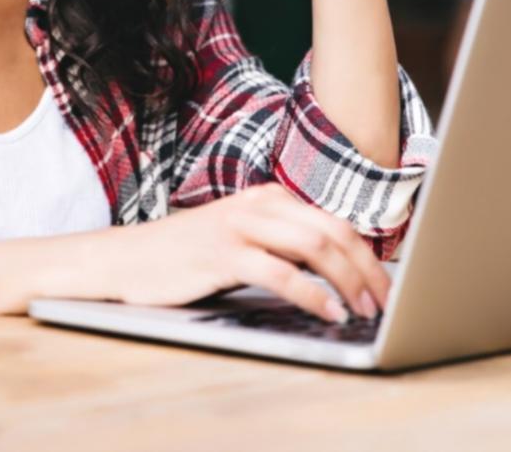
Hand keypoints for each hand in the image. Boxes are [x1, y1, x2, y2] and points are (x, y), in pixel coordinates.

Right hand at [91, 183, 389, 320]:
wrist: (125, 259)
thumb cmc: (185, 256)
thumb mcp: (239, 239)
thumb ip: (280, 244)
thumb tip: (335, 274)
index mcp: (267, 198)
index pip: (333, 223)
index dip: (367, 257)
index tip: (385, 288)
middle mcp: (257, 205)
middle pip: (333, 232)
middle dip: (367, 270)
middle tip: (385, 303)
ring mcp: (240, 226)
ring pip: (315, 247)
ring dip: (348, 281)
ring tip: (363, 310)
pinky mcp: (223, 254)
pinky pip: (282, 273)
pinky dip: (313, 294)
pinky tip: (328, 312)